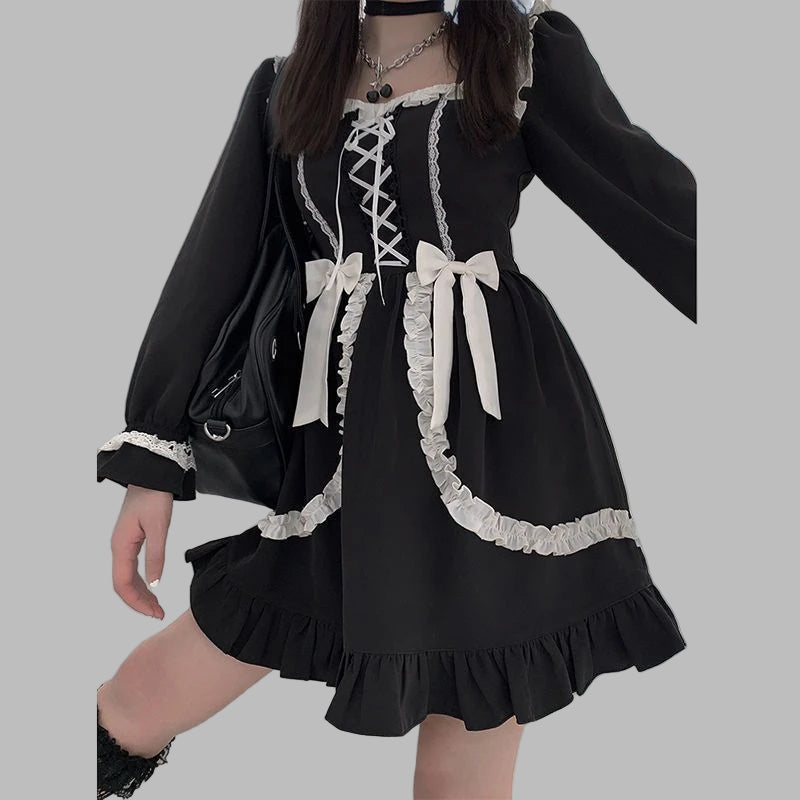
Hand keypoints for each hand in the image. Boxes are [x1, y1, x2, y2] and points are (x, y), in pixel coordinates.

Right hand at [110, 485, 172, 618]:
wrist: (150, 474)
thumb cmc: (155, 497)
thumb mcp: (159, 527)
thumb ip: (156, 555)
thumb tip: (155, 584)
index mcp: (121, 546)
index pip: (122, 584)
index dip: (136, 602)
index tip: (154, 613)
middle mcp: (118, 547)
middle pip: (123, 584)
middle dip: (139, 601)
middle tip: (159, 613)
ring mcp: (123, 543)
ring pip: (126, 576)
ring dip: (140, 593)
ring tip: (157, 605)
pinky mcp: (131, 538)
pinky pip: (131, 567)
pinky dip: (140, 580)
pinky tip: (152, 586)